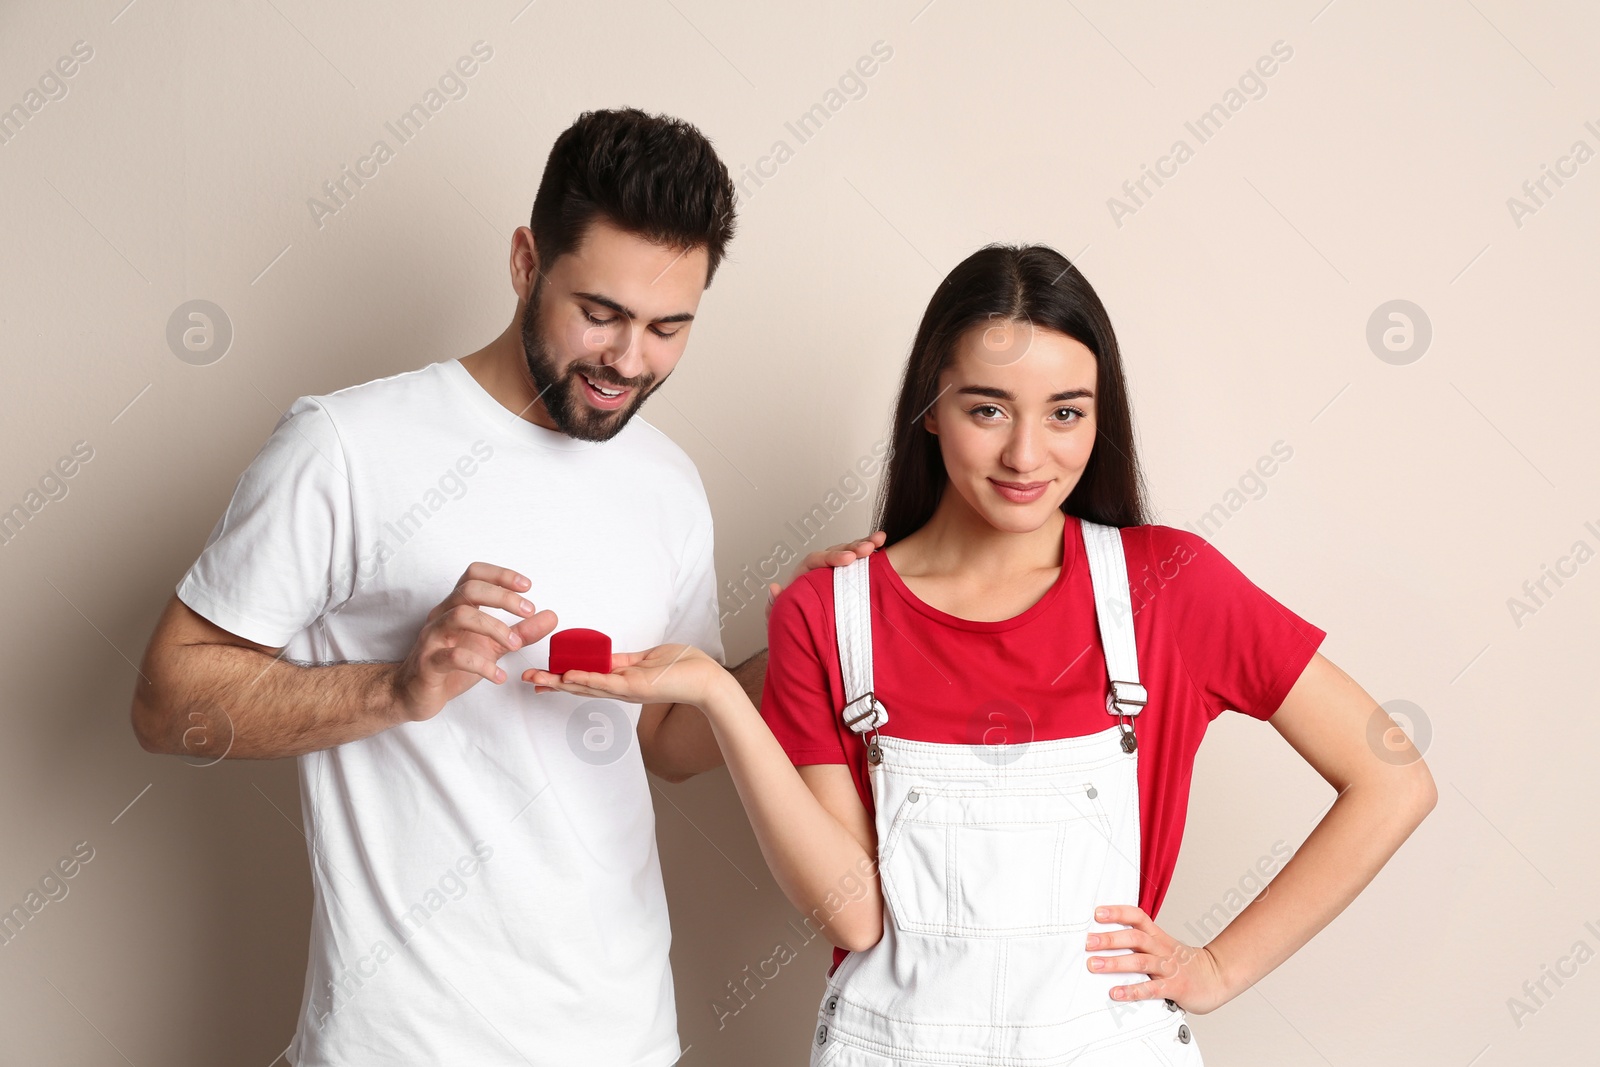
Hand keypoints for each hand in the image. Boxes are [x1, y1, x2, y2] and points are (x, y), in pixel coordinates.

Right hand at [392, 563, 557, 722]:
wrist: (414, 694)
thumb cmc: (451, 665)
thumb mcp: (492, 646)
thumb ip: (521, 631)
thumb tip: (551, 616)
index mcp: (455, 607)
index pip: (473, 575)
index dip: (500, 575)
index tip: (527, 586)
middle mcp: (441, 616)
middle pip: (469, 589)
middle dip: (503, 596)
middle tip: (529, 611)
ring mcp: (432, 638)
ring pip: (460, 616)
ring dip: (494, 627)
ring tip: (514, 644)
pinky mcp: (429, 664)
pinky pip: (454, 657)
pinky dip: (481, 665)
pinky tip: (499, 676)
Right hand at [523, 643, 729, 708]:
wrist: (707, 680)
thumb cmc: (685, 667)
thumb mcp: (648, 658)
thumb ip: (625, 660)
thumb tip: (606, 656)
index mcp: (622, 679)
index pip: (586, 678)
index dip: (562, 678)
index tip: (541, 678)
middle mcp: (620, 688)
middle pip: (579, 685)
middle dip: (552, 683)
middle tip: (526, 681)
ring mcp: (626, 689)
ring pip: (586, 686)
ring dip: (560, 682)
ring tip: (537, 680)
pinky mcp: (635, 687)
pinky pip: (605, 682)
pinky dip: (586, 678)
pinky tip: (568, 676)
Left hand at [764, 531, 886, 620]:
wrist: (805, 638)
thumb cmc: (793, 624)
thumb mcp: (781, 619)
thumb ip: (775, 605)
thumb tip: (774, 588)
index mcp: (803, 575)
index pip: (816, 560)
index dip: (832, 558)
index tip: (848, 559)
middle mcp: (819, 569)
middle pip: (835, 552)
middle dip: (852, 548)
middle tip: (868, 549)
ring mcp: (834, 573)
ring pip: (849, 553)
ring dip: (864, 544)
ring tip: (879, 540)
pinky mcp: (848, 578)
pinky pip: (859, 564)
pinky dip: (870, 554)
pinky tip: (882, 545)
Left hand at [1085, 905, 1232, 1014]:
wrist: (1218, 977)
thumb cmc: (1185, 963)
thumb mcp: (1164, 945)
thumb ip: (1141, 942)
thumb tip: (1107, 940)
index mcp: (1159, 936)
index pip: (1138, 917)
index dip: (1118, 912)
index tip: (1097, 912)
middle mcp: (1162, 949)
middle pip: (1135, 937)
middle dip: (1110, 938)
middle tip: (1088, 942)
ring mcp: (1169, 968)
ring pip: (1140, 961)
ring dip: (1115, 963)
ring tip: (1094, 965)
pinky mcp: (1175, 987)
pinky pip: (1151, 989)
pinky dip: (1132, 990)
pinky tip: (1116, 993)